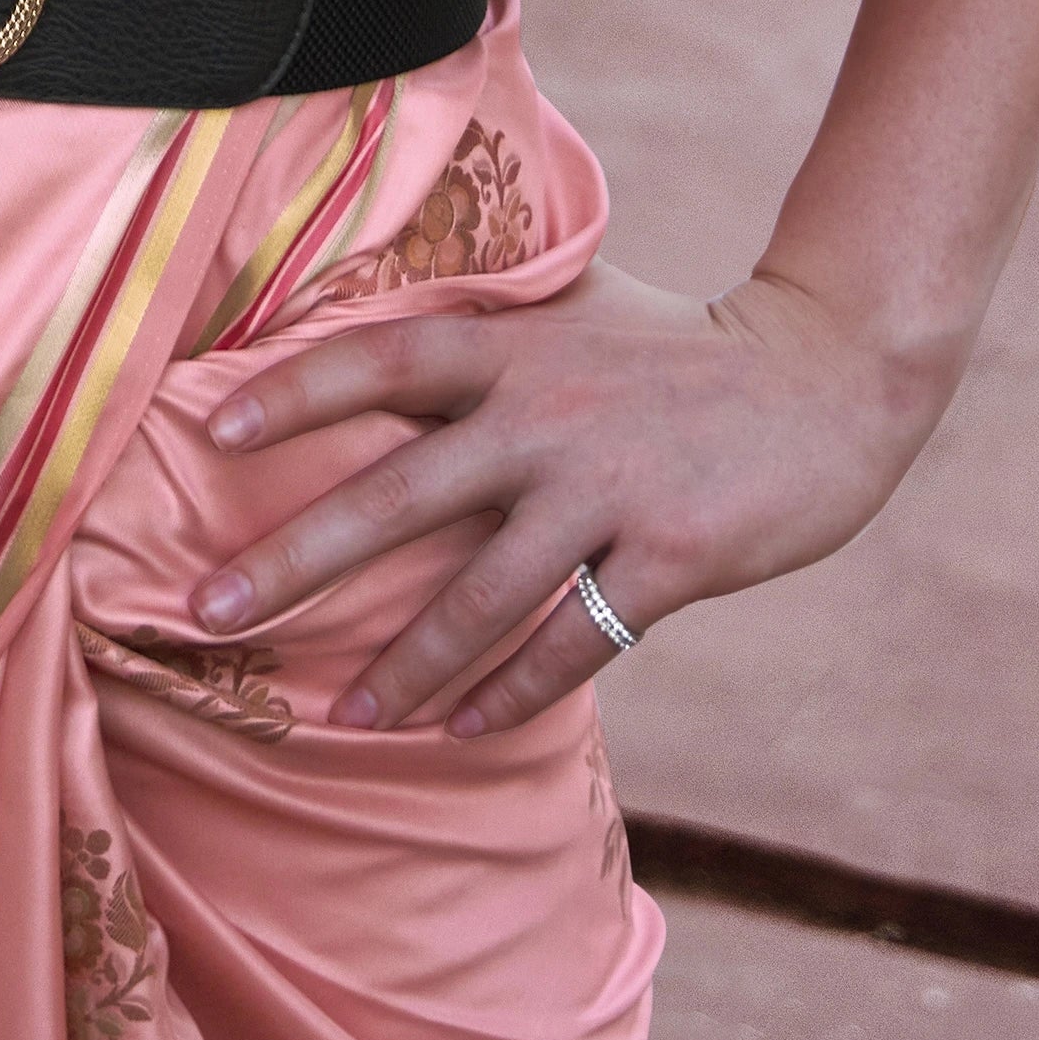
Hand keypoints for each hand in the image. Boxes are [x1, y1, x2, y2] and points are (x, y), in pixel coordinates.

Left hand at [189, 261, 951, 735]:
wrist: (830, 373)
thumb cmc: (684, 344)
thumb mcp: (579, 310)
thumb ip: (491, 328)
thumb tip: (378, 334)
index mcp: (515, 347)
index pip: (382, 361)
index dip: (297, 394)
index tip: (211, 433)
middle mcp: (547, 413)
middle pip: (399, 495)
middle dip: (296, 561)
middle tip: (208, 614)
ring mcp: (608, 488)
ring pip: (480, 595)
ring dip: (404, 665)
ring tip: (340, 716)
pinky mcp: (671, 556)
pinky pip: (571, 645)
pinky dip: (510, 694)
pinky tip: (461, 729)